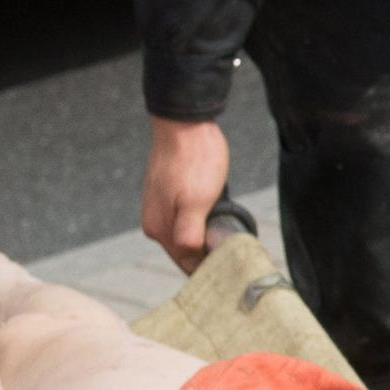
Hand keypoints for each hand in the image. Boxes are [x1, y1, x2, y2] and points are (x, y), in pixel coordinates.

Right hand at [138, 116, 229, 269]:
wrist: (184, 123)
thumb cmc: (194, 160)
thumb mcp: (197, 202)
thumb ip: (190, 234)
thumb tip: (191, 259)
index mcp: (159, 229)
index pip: (186, 263)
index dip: (210, 266)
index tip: (233, 264)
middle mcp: (154, 222)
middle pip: (186, 250)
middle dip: (208, 250)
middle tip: (235, 245)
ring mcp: (159, 207)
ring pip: (187, 233)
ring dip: (206, 233)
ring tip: (228, 227)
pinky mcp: (167, 194)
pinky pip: (186, 217)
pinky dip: (202, 219)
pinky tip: (216, 210)